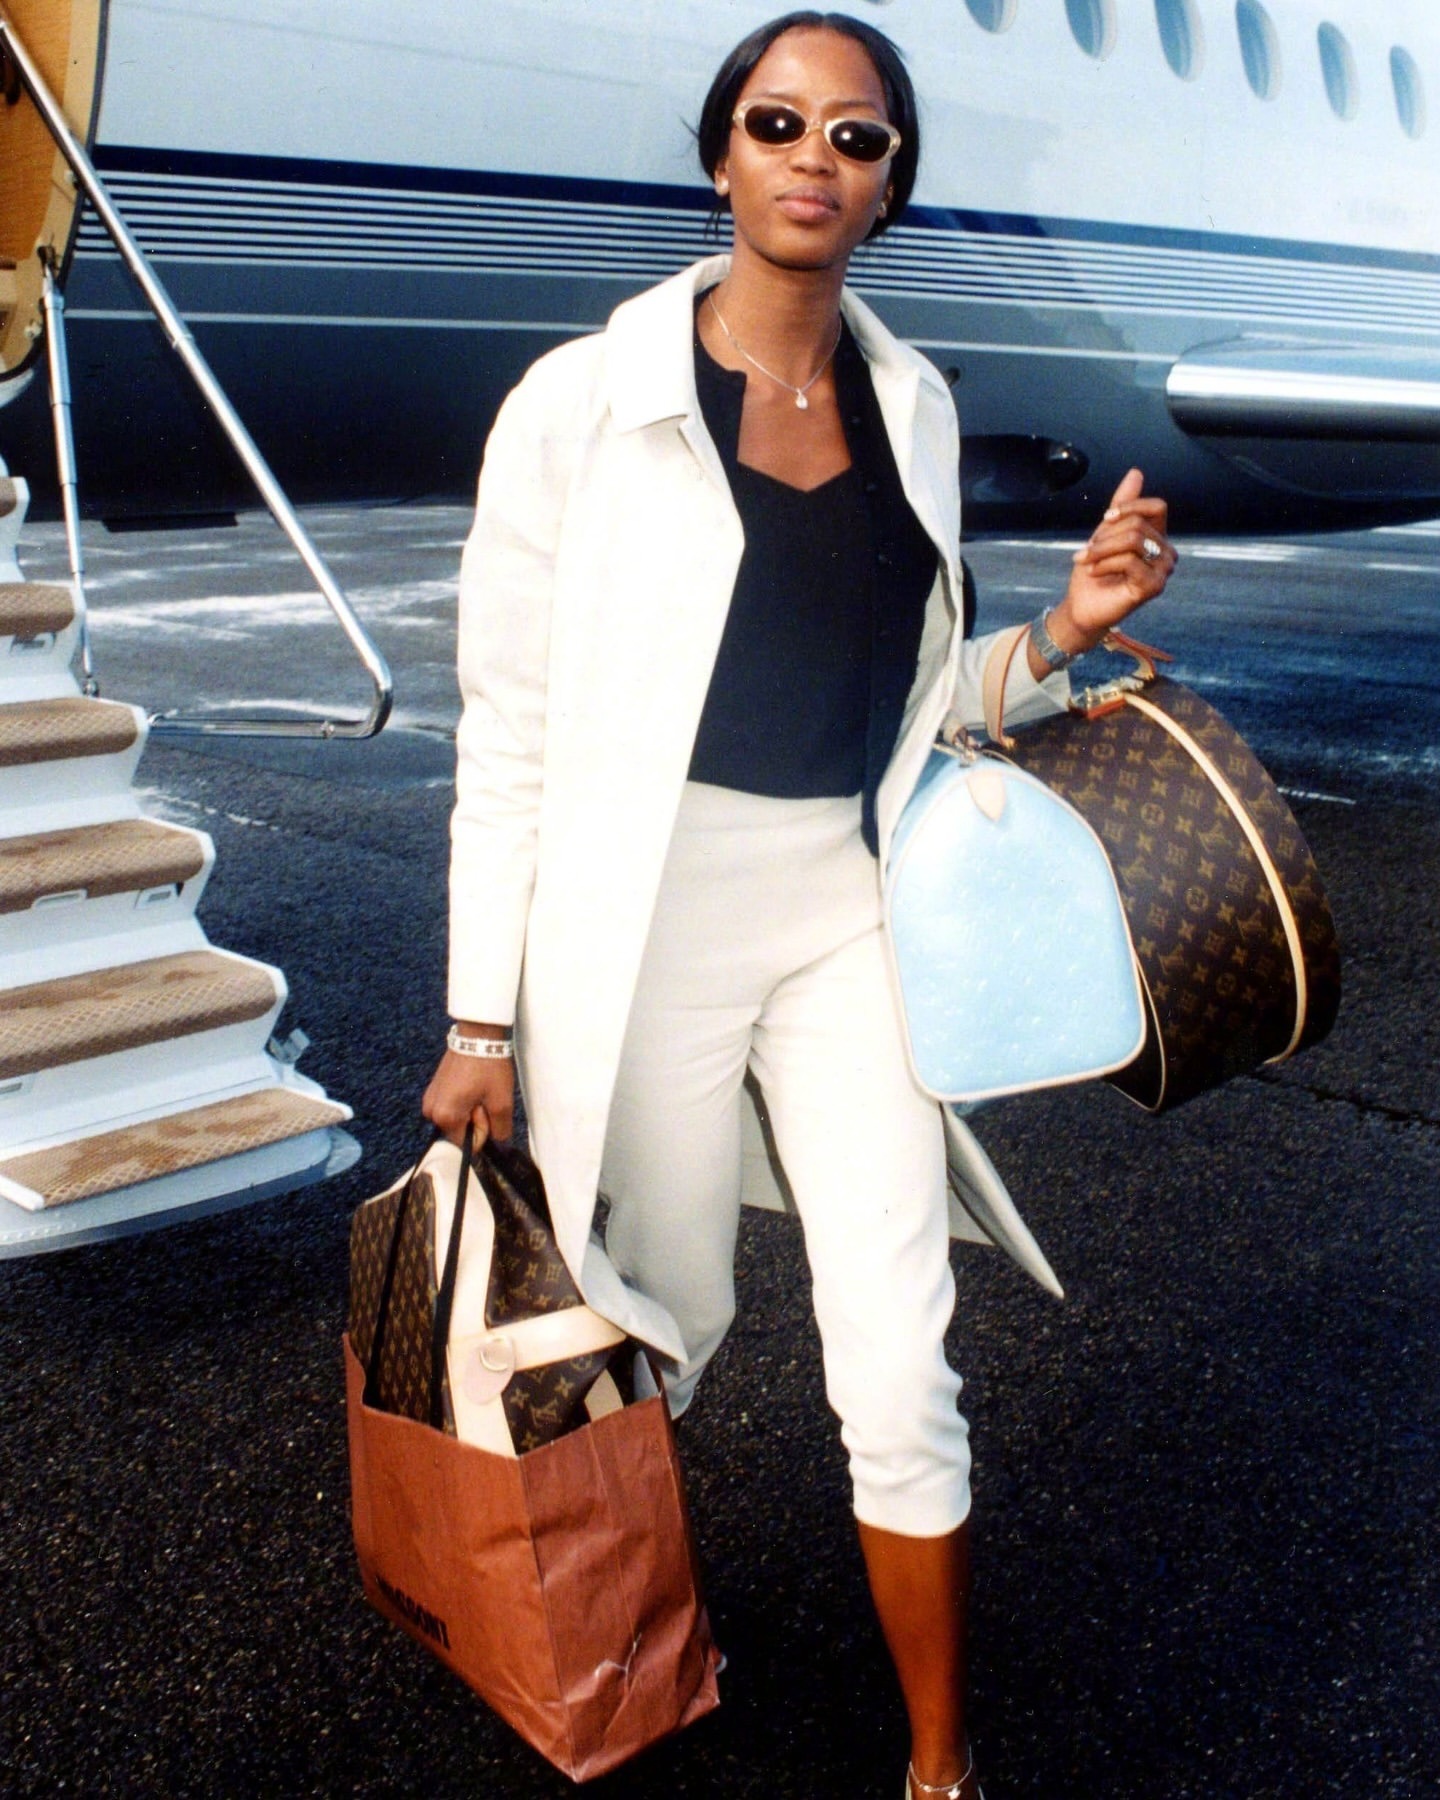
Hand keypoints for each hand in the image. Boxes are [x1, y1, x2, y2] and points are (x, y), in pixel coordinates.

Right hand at [422, 1033, 513, 1146]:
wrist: (477, 1035)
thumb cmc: (489, 1067)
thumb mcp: (501, 1102)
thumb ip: (500, 1131)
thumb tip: (499, 1144)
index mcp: (445, 1117)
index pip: (467, 1145)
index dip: (482, 1130)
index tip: (485, 1107)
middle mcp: (431, 1112)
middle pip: (459, 1132)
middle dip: (475, 1119)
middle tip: (483, 1095)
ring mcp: (430, 1099)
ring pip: (456, 1119)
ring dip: (470, 1110)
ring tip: (477, 1088)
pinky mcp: (433, 1089)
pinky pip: (451, 1107)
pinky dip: (463, 1101)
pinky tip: (470, 1084)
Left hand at [1045, 469, 1177, 659]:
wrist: (1082, 605)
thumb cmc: (1095, 571)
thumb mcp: (1106, 532)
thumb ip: (1122, 504)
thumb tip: (1136, 472)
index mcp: (1158, 538)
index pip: (1157, 507)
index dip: (1130, 507)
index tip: (1106, 518)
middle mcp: (1167, 553)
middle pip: (1138, 524)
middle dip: (1106, 535)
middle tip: (1087, 551)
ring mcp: (1163, 571)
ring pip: (1133, 540)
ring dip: (1101, 549)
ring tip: (1086, 561)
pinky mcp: (1154, 586)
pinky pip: (1129, 560)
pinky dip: (1105, 564)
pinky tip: (1094, 572)